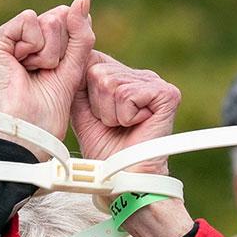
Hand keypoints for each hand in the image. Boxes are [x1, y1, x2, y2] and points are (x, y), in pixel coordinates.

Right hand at [0, 0, 93, 154]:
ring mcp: (6, 37)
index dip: (71, 46)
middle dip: (61, 49)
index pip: (67, 18)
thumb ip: (81, 33)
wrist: (30, 130)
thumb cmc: (49, 108)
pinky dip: (36, 46)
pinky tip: (23, 65)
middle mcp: (21, 37)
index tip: (56, 71)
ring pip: (48, 20)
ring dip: (50, 52)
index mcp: (39, 43)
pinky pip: (30, 20)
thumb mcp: (75, 66)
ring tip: (34, 72)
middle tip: (44, 74)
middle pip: (59, 17)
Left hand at [71, 50, 190, 236]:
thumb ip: (77, 84)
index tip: (97, 115)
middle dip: (98, 104)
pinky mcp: (167, 94)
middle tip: (111, 124)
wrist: (122, 177)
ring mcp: (155, 83)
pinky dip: (125, 116)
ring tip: (121, 126)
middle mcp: (141, 75)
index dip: (87, 92)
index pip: (93, 60)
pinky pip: (128, 95)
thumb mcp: (82, 111)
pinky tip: (135, 126)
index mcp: (123, 75)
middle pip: (100, 73)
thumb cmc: (104, 148)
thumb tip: (70, 58)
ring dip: (110, 113)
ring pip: (111, 85)